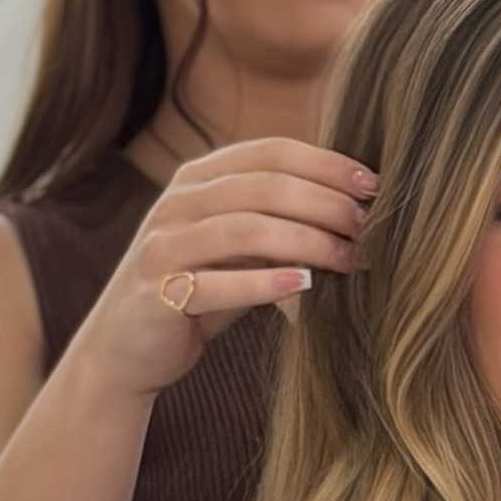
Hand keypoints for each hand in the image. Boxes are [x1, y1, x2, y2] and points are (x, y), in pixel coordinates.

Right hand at [70, 136, 374, 400]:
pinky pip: (215, 283)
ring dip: (306, 241)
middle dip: (325, 203)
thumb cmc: (200, 292)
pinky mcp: (157, 291)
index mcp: (198, 179)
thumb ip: (281, 223)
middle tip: (368, 227)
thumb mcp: (241, 249)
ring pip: (245, 229)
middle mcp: (177, 202)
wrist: (127, 349)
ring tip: (348, 258)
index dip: (326, 163)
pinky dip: (263, 283)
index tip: (373, 185)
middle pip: (264, 187)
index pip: (270, 152)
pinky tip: (303, 286)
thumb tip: (359, 210)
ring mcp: (163, 244)